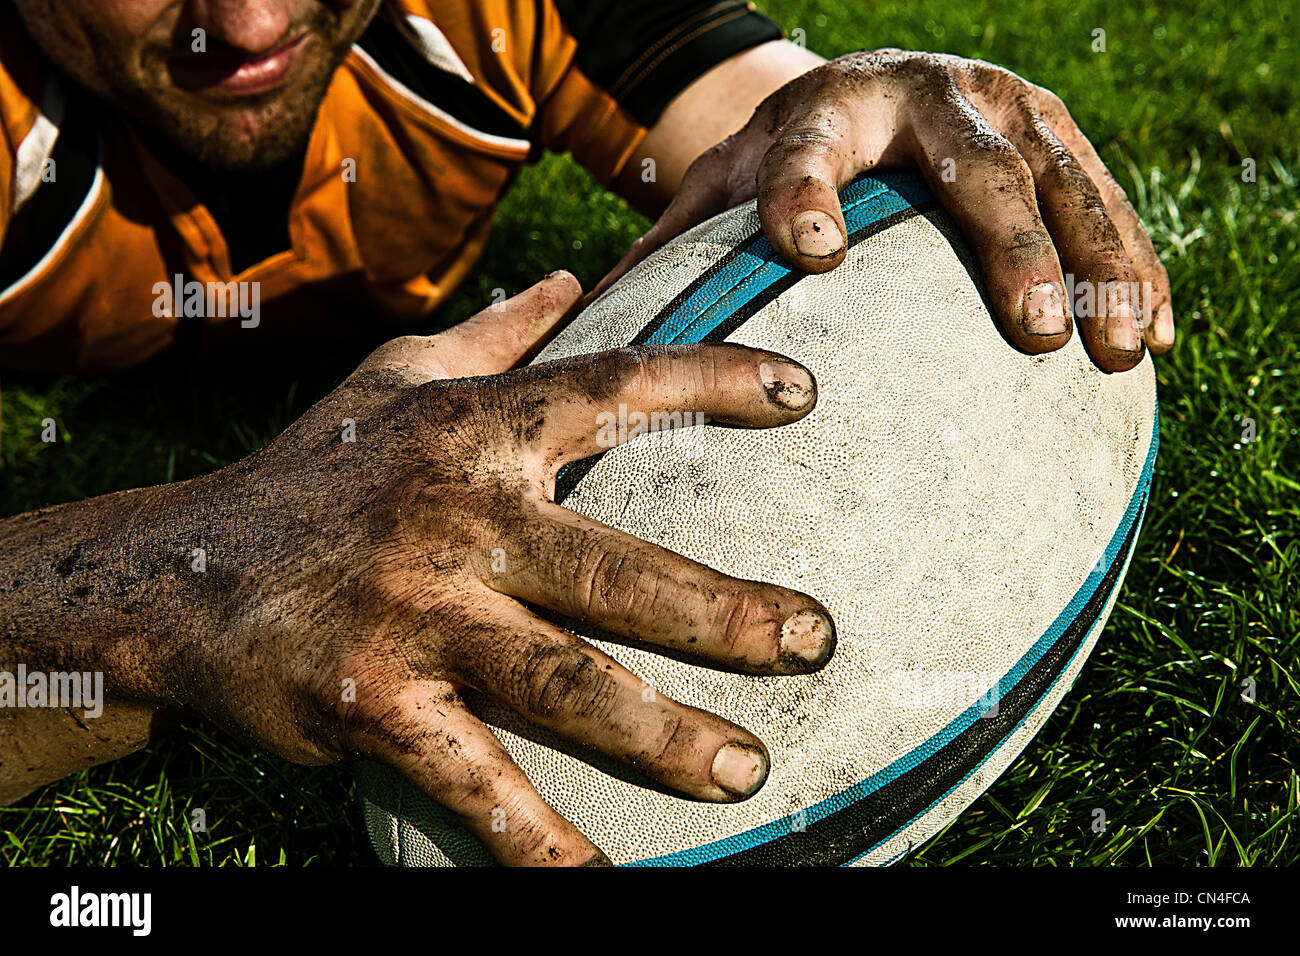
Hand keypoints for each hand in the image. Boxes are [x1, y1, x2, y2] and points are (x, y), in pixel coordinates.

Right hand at [156, 273, 834, 864]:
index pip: (614, 386)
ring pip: (566, 684)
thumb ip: (495, 332)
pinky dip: (539, 839)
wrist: (170, 576)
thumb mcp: (393, 377)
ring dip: (664, 736)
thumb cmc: (310, 470)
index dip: (715, 380)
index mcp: (469, 427)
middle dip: (726, 613)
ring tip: (746, 771)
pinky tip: (601, 878)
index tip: (806, 395)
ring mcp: (411, 614)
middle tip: (815, 641)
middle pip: (617, 567)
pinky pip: (475, 781)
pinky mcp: (372, 704)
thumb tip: (573, 276)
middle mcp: (450, 514)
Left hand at [598, 49, 1173, 372]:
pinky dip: (1136, 264)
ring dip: (1099, 263)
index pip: (808, 152)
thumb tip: (583, 338)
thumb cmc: (781, 161)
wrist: (864, 90)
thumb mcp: (722, 191)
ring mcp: (1003, 106)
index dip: (807, 193)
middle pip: (974, 167)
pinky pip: (1107, 197)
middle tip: (1030, 331)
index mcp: (823, 111)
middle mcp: (924, 94)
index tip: (809, 252)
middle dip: (1008, 247)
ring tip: (1116, 348)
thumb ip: (671, 253)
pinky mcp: (1055, 131)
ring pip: (1064, 181)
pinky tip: (1157, 335)